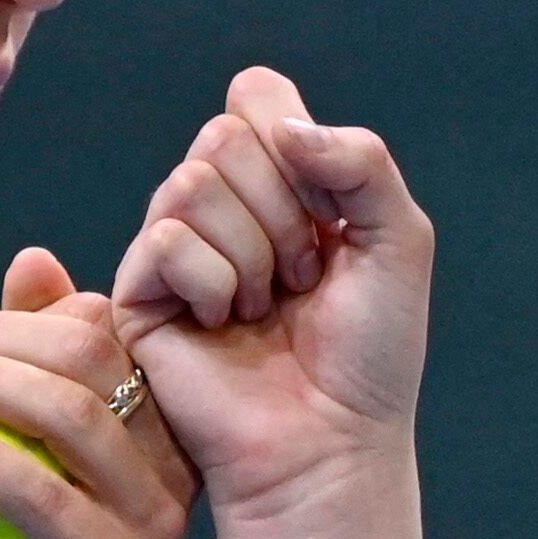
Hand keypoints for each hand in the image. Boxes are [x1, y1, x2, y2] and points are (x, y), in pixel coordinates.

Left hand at [0, 247, 198, 538]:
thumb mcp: (30, 462)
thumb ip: (33, 371)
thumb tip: (33, 263)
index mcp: (164, 429)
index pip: (108, 329)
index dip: (24, 316)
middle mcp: (175, 467)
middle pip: (93, 355)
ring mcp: (155, 520)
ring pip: (71, 414)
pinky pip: (40, 495)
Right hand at [109, 67, 433, 530]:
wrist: (332, 442)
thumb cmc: (368, 355)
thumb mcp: (399, 238)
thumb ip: (360, 160)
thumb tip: (282, 123)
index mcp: (277, 180)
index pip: (256, 96)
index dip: (296, 143)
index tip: (333, 216)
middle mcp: (218, 206)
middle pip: (223, 133)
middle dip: (283, 210)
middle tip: (303, 278)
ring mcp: (174, 248)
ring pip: (192, 183)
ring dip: (254, 253)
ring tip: (267, 308)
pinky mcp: (139, 293)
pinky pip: (166, 238)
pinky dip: (214, 282)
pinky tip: (225, 326)